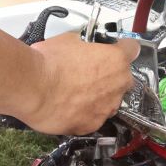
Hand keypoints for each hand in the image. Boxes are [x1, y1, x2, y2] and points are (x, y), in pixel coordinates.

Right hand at [18, 33, 140, 134]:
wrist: (33, 87)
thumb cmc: (49, 62)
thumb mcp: (69, 39)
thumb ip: (84, 44)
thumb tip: (81, 45)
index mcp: (116, 59)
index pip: (132, 49)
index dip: (122, 47)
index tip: (117, 48)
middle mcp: (117, 85)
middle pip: (122, 77)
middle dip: (109, 74)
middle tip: (87, 71)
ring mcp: (106, 108)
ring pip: (110, 100)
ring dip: (98, 95)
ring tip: (75, 91)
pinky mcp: (91, 125)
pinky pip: (94, 117)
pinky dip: (85, 112)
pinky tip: (69, 105)